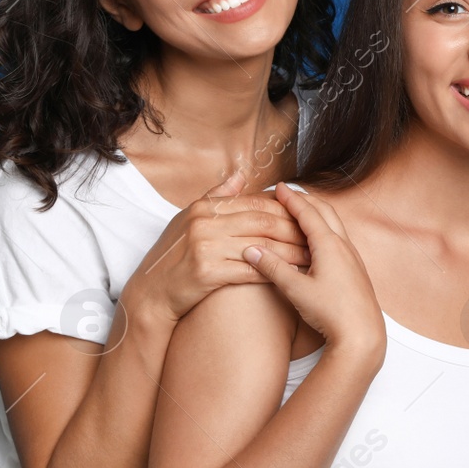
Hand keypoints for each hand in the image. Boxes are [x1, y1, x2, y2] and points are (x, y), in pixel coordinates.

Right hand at [125, 169, 311, 323]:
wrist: (150, 294)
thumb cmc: (173, 256)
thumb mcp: (189, 218)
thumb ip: (217, 195)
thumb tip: (240, 173)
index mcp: (205, 208)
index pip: (256, 203)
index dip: (286, 210)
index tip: (307, 218)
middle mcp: (205, 223)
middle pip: (264, 222)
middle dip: (295, 230)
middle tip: (318, 238)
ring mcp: (206, 247)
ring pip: (262, 246)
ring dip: (291, 253)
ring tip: (312, 258)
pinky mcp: (208, 272)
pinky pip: (251, 270)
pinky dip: (275, 272)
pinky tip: (292, 276)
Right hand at [245, 185, 383, 360]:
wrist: (362, 334)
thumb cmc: (331, 312)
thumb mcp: (296, 290)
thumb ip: (273, 268)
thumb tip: (250, 249)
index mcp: (330, 245)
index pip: (308, 213)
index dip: (292, 198)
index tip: (279, 186)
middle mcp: (344, 246)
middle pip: (325, 212)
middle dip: (306, 200)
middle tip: (288, 193)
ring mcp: (353, 257)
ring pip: (335, 225)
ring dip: (317, 214)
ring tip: (301, 211)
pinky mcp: (355, 269)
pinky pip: (339, 239)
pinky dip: (325, 229)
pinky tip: (317, 241)